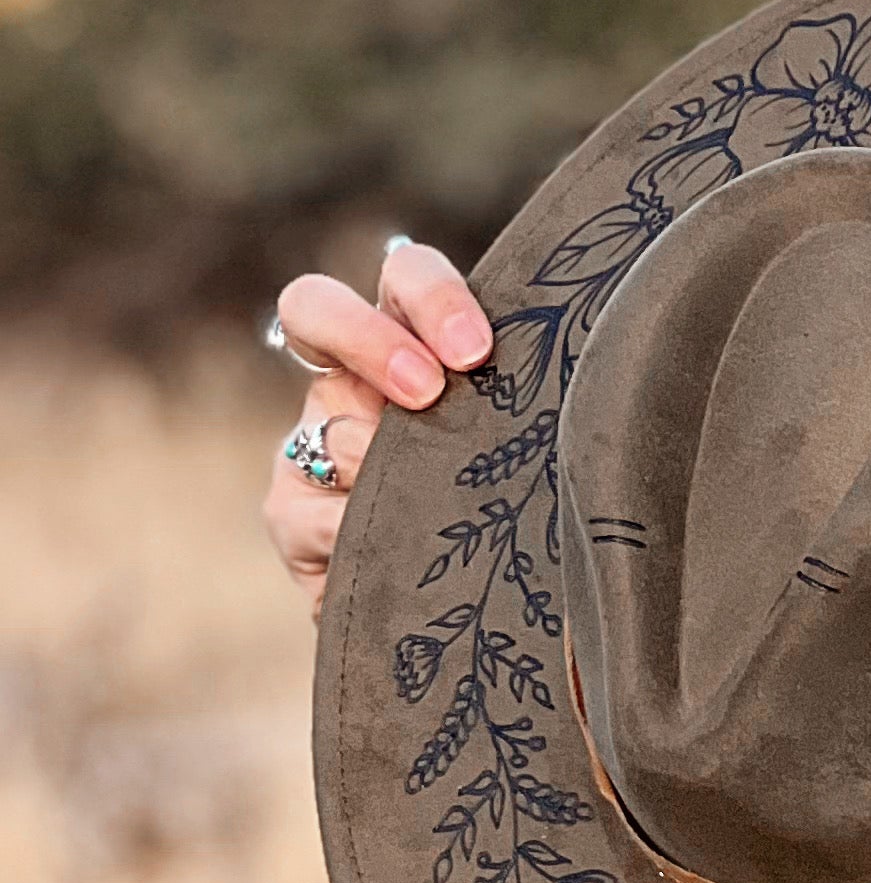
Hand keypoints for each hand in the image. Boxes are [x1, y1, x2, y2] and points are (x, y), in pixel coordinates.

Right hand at [262, 240, 491, 613]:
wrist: (455, 606)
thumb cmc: (509, 505)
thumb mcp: (518, 445)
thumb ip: (521, 410)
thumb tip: (569, 401)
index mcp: (416, 344)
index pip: (405, 276)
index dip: (431, 297)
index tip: (475, 351)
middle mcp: (353, 380)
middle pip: (315, 304)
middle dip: (370, 340)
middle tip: (426, 391)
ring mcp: (311, 442)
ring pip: (324, 427)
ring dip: (376, 464)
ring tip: (424, 501)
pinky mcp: (289, 512)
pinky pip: (310, 515)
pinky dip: (353, 532)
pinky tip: (395, 554)